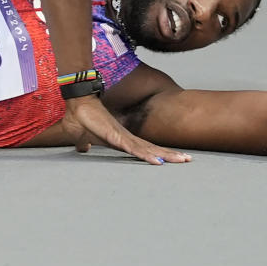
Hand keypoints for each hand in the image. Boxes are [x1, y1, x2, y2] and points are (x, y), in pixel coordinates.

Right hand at [62, 96, 190, 164]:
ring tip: (183, 160)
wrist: (78, 104)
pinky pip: (135, 150)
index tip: (172, 159)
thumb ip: (84, 143)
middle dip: (171, 154)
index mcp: (122, 139)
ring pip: (149, 149)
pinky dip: (148, 156)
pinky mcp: (117, 138)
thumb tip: (82, 148)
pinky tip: (159, 162)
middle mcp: (127, 138)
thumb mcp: (83, 137)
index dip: (158, 153)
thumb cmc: (81, 118)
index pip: (144, 148)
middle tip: (188, 160)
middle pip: (153, 148)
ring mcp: (123, 137)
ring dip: (166, 155)